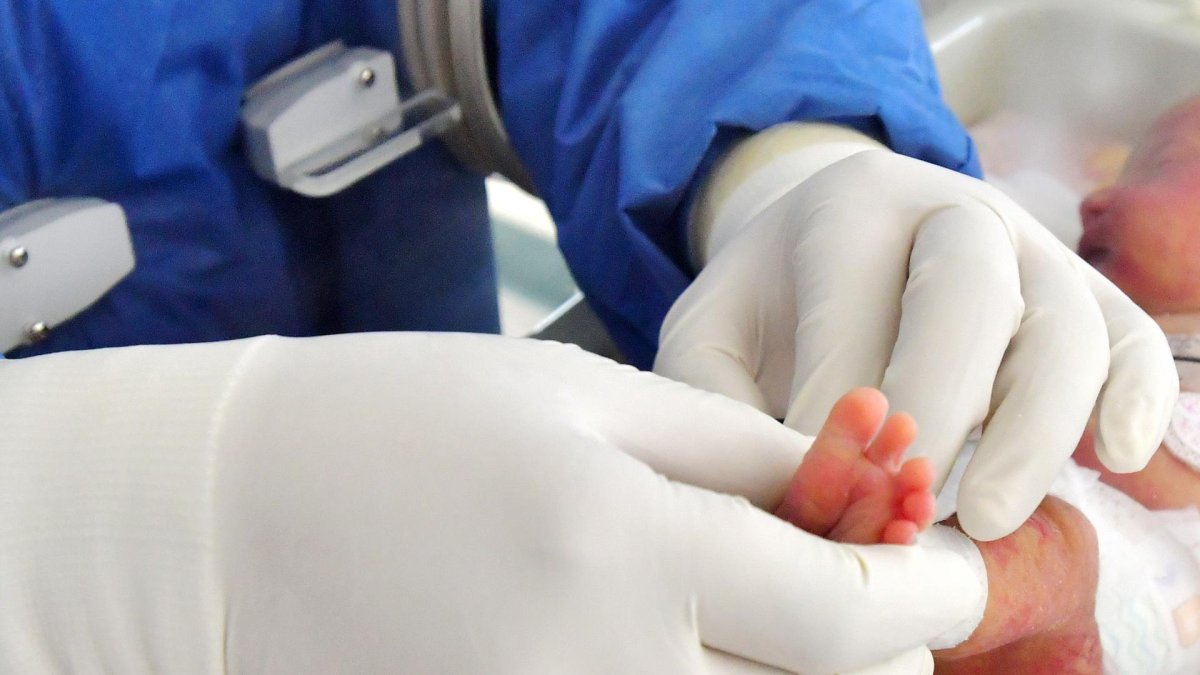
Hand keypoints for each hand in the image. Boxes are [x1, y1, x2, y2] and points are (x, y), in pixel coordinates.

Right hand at [219, 333, 982, 672]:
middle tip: (860, 591)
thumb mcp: (575, 394)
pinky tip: (689, 655)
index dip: (927, 589)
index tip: (951, 562)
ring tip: (778, 623)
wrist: (218, 522)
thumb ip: (733, 452)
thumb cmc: (395, 423)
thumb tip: (853, 499)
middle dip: (879, 653)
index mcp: (619, 544)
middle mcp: (597, 672)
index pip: (846, 611)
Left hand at [656, 125, 1177, 540]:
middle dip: (941, 401)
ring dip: (1035, 428)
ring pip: (1064, 327)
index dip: (837, 386)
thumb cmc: (769, 301)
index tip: (817, 476)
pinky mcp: (1086, 297)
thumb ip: (710, 392)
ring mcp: (1034, 252)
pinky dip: (1137, 397)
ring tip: (985, 517)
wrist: (839, 239)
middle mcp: (954, 212)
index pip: (852, 288)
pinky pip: (1131, 339)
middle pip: (970, 294)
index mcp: (852, 204)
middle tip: (909, 498)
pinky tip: (1117, 460)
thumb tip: (763, 483)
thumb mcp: (708, 327)